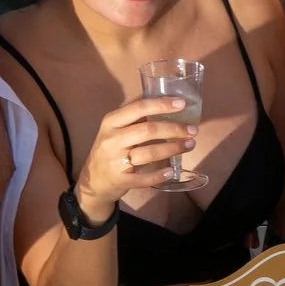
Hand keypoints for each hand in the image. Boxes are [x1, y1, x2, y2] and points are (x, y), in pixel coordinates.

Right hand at [73, 96, 198, 219]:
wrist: (92, 181)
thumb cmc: (109, 150)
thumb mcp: (114, 130)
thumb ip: (134, 119)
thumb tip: (167, 107)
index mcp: (111, 122)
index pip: (138, 108)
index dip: (161, 105)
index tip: (181, 104)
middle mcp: (112, 139)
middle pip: (148, 130)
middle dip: (174, 129)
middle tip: (192, 130)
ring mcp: (115, 161)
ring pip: (149, 153)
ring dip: (173, 148)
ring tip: (189, 145)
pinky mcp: (121, 180)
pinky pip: (145, 177)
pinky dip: (160, 174)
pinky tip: (172, 171)